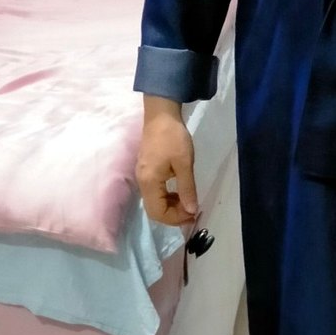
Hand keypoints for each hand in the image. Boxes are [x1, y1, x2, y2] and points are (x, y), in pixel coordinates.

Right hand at [136, 95, 197, 225]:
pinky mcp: (147, 171)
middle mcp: (142, 183)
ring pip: (155, 202)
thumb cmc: (173, 138)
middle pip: (154, 210)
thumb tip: (191, 210)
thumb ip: (187, 189)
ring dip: (171, 207)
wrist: (161, 116)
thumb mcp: (184, 163)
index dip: (175, 218)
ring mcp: (143, 177)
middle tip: (192, 211)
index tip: (193, 214)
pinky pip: (155, 193)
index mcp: (149, 182)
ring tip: (188, 202)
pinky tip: (180, 191)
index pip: (158, 212)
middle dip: (173, 215)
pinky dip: (168, 197)